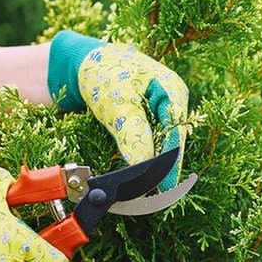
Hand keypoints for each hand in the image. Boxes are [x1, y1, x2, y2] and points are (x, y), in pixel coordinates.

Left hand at [47, 30, 188, 190]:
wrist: (83, 63)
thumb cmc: (102, 74)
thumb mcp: (117, 103)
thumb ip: (133, 134)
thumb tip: (143, 167)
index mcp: (173, 91)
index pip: (177, 134)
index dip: (170, 164)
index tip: (162, 189)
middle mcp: (173, 102)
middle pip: (173, 143)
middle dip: (163, 170)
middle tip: (153, 197)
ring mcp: (163, 111)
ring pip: (163, 146)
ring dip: (154, 167)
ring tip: (145, 193)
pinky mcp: (150, 121)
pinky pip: (152, 144)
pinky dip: (145, 160)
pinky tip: (139, 177)